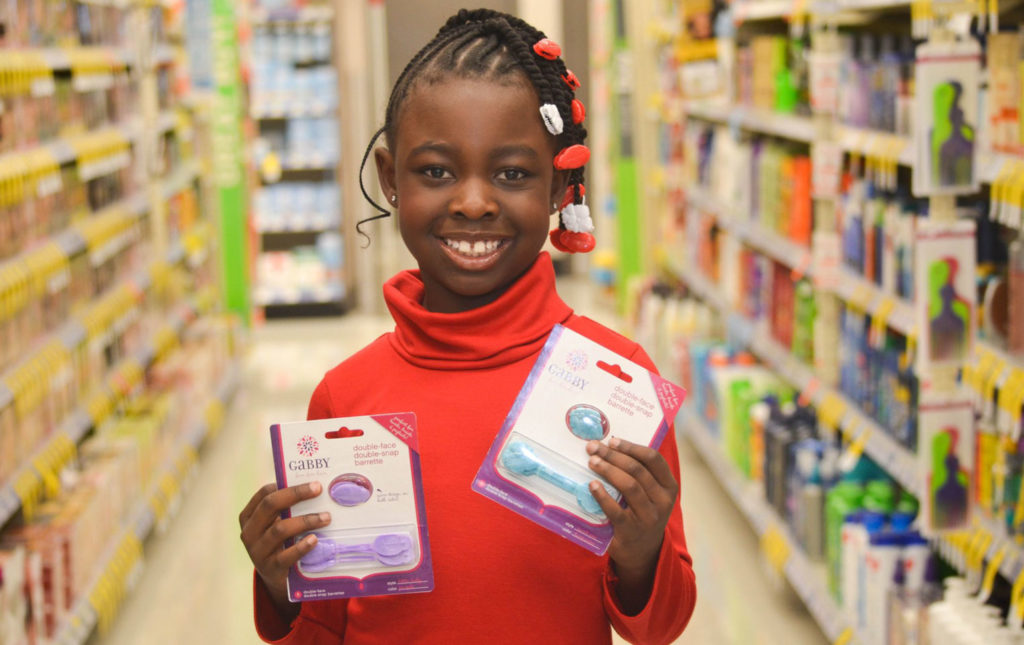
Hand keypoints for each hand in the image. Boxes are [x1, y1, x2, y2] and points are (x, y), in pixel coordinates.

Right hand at [239, 481, 331, 615]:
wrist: (274, 577)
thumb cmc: (280, 542)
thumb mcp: (277, 524)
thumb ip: (287, 509)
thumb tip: (315, 488)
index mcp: (249, 516)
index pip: (264, 494)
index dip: (287, 486)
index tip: (312, 482)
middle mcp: (249, 532)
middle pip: (270, 506)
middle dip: (296, 494)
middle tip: (318, 489)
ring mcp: (257, 551)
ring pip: (280, 529)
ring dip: (305, 521)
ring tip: (326, 517)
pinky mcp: (269, 568)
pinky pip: (286, 556)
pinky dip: (302, 546)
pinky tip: (315, 540)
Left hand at [586, 437, 677, 612]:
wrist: (642, 553)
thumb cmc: (641, 514)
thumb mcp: (650, 495)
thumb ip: (639, 474)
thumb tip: (610, 446)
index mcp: (669, 487)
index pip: (654, 460)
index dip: (632, 447)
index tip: (612, 440)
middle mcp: (663, 501)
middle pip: (637, 470)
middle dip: (613, 456)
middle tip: (594, 448)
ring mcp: (649, 517)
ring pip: (629, 486)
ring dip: (608, 470)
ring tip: (592, 462)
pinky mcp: (632, 531)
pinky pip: (616, 510)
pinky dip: (603, 496)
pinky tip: (592, 486)